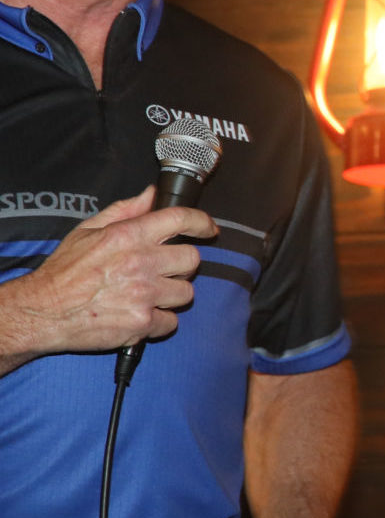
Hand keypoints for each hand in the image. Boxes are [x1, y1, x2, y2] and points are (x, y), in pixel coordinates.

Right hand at [4, 186, 215, 353]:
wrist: (42, 311)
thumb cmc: (64, 271)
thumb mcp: (88, 230)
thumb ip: (125, 210)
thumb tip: (151, 194)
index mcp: (128, 236)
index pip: (180, 218)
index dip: (202, 222)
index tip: (209, 229)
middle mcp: (140, 262)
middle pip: (192, 259)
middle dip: (181, 265)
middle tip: (162, 271)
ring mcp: (144, 294)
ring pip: (186, 292)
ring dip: (171, 295)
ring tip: (146, 295)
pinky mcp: (142, 323)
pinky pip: (171, 322)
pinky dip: (159, 322)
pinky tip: (139, 315)